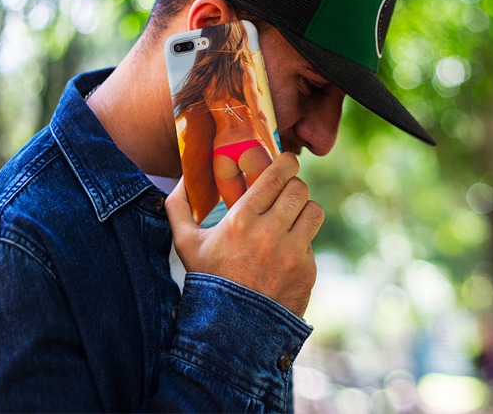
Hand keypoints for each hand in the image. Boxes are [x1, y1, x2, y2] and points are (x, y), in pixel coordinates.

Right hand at [165, 153, 322, 317]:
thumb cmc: (208, 281)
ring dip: (303, 210)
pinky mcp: (307, 270)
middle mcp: (269, 233)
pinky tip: (285, 253)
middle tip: (287, 192)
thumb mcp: (185, 244)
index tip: (286, 162)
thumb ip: (178, 208)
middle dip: (294, 186)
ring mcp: (291, 253)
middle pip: (299, 189)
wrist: (231, 330)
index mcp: (241, 220)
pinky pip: (312, 242)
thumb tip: (180, 180)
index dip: (286, 163)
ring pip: (314, 211)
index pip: (277, 176)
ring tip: (292, 218)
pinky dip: (302, 243)